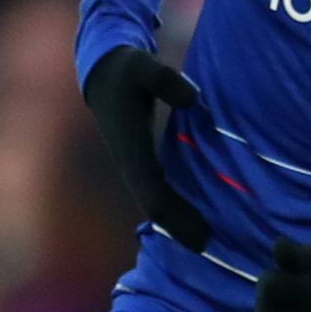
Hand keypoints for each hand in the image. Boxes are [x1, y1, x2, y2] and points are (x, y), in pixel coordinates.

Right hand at [83, 46, 210, 251]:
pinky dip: (177, 204)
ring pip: (157, 200)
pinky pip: (160, 189)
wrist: (103, 74)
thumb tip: (192, 99)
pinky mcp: (143, 161)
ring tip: (206, 240)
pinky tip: (198, 214)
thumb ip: (164, 79)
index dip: (174, 215)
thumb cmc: (125, 70)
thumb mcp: (142, 65)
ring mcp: (136, 164)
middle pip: (156, 205)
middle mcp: (131, 163)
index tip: (197, 234)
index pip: (152, 191)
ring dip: (178, 220)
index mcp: (130, 148)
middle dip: (179, 226)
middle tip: (207, 246)